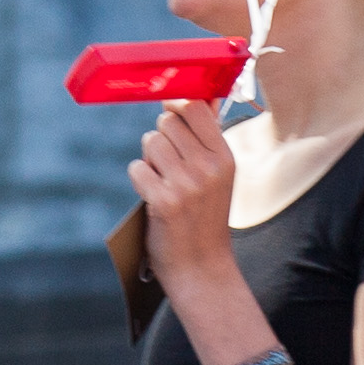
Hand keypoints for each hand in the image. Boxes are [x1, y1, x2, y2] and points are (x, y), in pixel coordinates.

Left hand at [129, 99, 242, 299]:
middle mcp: (209, 167)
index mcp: (225, 157)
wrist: (202, 267)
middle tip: (170, 165)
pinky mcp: (164, 201)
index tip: (171, 117)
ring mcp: (187, 184)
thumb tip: (195, 97)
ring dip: (149, 159)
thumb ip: (206, 137)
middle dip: (161, 138)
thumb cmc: (205, 216)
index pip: (195, 107)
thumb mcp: (218, 175)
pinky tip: (153, 196)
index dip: (176, 108)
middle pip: (167, 122)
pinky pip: (137, 168)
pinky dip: (140, 180)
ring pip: (150, 142)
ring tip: (164, 181)